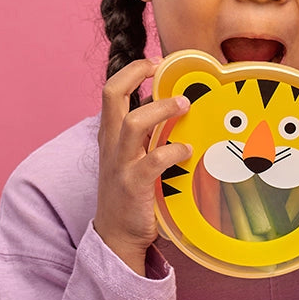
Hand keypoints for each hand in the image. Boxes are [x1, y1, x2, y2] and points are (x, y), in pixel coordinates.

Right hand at [94, 58, 191, 274]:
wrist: (116, 236)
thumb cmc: (130, 195)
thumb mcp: (132, 160)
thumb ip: (149, 138)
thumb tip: (178, 116)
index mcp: (110, 135)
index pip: (112, 91)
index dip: (131, 71)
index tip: (154, 63)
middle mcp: (111, 144)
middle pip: (112, 95)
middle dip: (135, 73)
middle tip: (161, 67)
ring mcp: (120, 164)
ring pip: (133, 123)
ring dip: (161, 109)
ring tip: (184, 105)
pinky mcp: (133, 185)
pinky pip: (153, 160)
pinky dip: (174, 151)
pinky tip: (188, 151)